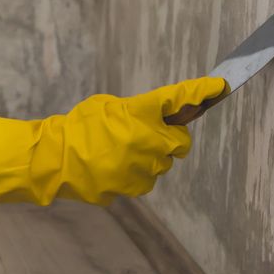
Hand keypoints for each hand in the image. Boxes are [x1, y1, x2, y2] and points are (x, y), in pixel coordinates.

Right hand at [0, 76, 228, 205]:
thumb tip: (159, 117)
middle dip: (172, 138)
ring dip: (152, 157)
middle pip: (181, 143)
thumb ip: (137, 111)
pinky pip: (147, 179)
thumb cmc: (79, 127)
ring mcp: (141, 167)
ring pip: (163, 163)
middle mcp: (146, 141)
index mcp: (138, 114)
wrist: (54, 160)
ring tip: (122, 152)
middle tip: (150, 134)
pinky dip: (138, 173)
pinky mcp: (133, 187)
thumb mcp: (107, 107)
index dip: (200, 92)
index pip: (177, 99)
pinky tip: (116, 167)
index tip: (218, 86)